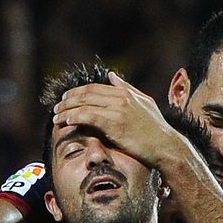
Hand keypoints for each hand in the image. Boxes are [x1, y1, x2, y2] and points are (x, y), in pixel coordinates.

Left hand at [53, 72, 180, 166]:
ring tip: (56, 116)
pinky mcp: (114, 124)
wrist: (165, 147)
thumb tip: (112, 76)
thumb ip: (127, 88)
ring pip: (84, 104)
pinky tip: (66, 121)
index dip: (77, 92)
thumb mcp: (145, 103)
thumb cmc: (156, 130)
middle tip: (56, 107)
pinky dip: (74, 117)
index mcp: (126, 93)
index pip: (95, 88)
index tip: (66, 98)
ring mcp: (117, 110)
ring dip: (67, 109)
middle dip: (68, 100)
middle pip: (86, 94)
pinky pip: (88, 117)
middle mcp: (121, 98)